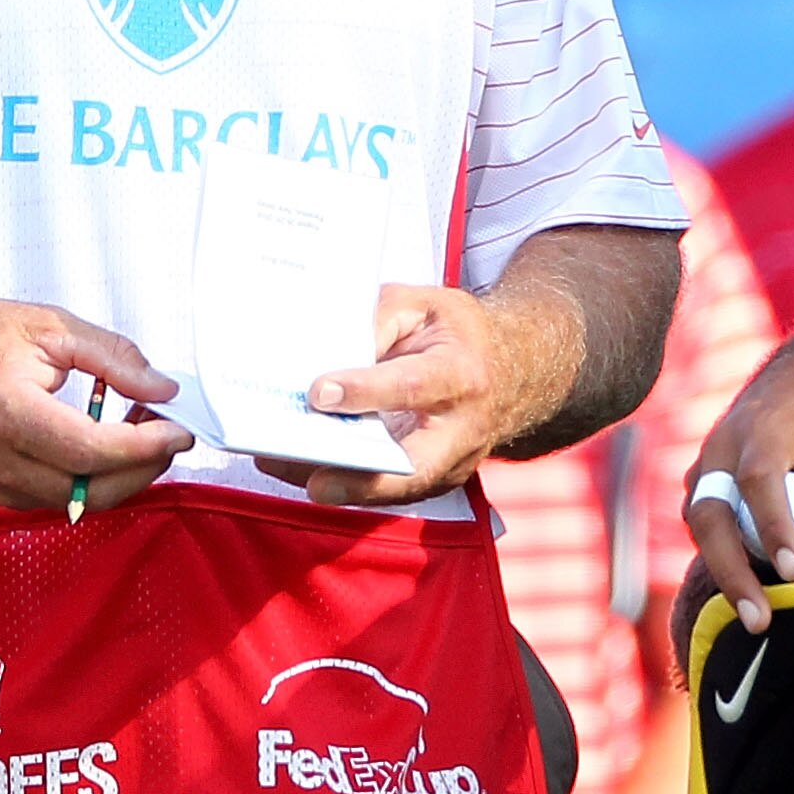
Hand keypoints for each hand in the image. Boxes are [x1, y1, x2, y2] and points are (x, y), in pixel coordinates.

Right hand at [0, 300, 190, 512]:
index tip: (178, 429)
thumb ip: (111, 357)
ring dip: (122, 476)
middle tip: (170, 433)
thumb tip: (162, 388)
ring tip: (142, 433)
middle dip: (143, 467)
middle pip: (90, 490)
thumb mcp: (47, 326)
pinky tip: (109, 449)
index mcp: (5, 412)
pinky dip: (94, 482)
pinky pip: (60, 501)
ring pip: (79, 502)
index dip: (143, 446)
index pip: (89, 451)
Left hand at [275, 281, 549, 507]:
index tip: (318, 393)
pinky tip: (296, 466)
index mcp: (461, 374)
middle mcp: (462, 429)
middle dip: (361, 479)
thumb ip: (379, 320)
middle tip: (311, 478)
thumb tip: (329, 352)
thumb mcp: (423, 304)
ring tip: (280, 465)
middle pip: (414, 467)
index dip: (365, 391)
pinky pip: (386, 489)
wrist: (513, 369)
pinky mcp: (436, 482)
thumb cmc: (458, 333)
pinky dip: (342, 482)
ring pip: (394, 488)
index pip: (413, 387)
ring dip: (337, 483)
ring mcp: (453, 464)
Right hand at [685, 347, 793, 631]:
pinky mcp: (700, 490)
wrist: (792, 390)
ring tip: (758, 619)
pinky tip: (750, 597)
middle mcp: (721, 449)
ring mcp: (703, 470)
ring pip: (701, 528)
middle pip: (712, 514)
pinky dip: (725, 562)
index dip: (773, 528)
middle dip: (732, 571)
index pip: (759, 481)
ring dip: (725, 575)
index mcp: (763, 430)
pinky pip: (704, 531)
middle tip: (760, 619)